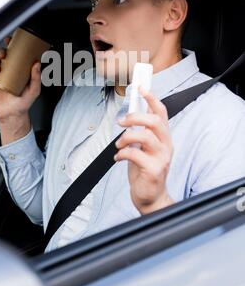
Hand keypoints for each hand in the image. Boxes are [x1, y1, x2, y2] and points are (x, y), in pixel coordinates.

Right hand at [0, 36, 41, 143]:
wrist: (12, 114)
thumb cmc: (24, 102)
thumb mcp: (34, 90)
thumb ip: (36, 77)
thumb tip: (37, 64)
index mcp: (19, 69)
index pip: (15, 54)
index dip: (12, 46)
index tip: (11, 40)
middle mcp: (9, 70)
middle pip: (2, 56)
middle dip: (1, 52)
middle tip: (3, 54)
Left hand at [114, 86, 173, 214]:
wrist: (151, 198)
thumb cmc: (145, 170)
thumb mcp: (144, 147)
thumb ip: (141, 132)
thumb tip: (131, 114)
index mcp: (164, 137)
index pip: (162, 112)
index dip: (152, 98)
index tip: (140, 87)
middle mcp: (166, 145)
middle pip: (155, 121)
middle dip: (136, 116)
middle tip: (121, 121)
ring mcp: (162, 157)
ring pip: (145, 136)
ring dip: (126, 137)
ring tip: (119, 145)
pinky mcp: (153, 170)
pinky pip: (135, 155)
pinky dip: (122, 154)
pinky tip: (118, 158)